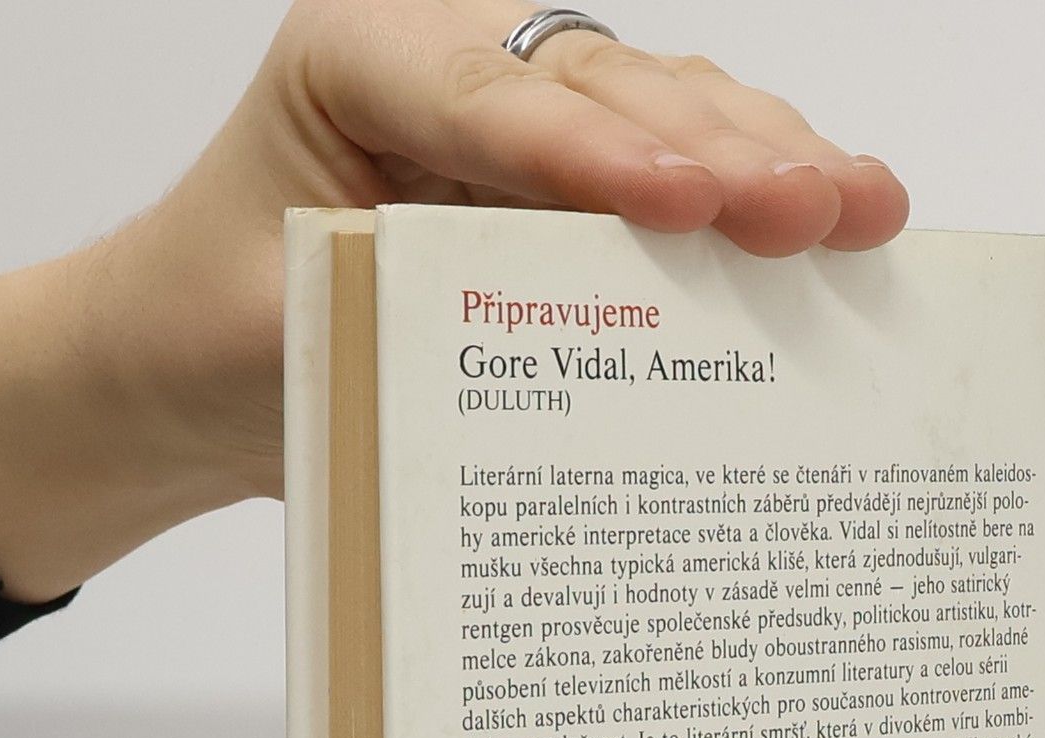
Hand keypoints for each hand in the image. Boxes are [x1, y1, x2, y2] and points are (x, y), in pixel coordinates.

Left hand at [0, 2, 909, 601]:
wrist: (182, 369)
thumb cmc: (210, 338)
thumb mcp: (284, 334)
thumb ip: (407, 320)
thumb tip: (566, 365)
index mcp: (356, 61)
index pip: (492, 106)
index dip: (598, 157)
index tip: (688, 207)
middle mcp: (447, 60)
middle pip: (608, 91)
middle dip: (722, 150)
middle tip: (817, 210)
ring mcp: (516, 113)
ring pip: (662, 110)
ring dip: (767, 160)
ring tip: (862, 208)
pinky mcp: (559, 179)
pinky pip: (669, 166)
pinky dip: (750, 194)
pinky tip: (836, 211)